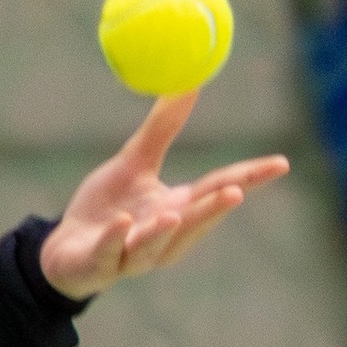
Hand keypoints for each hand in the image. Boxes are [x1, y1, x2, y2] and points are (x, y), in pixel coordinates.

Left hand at [37, 94, 288, 299]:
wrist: (66, 251)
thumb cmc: (108, 208)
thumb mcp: (135, 163)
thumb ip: (162, 128)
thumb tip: (188, 82)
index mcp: (177, 208)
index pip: (218, 191)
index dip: (250, 178)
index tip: (281, 163)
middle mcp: (163, 235)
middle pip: (194, 223)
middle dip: (214, 210)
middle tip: (236, 192)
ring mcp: (132, 253)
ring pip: (154, 246)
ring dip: (164, 232)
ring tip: (174, 214)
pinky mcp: (100, 263)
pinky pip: (110, 252)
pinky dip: (116, 238)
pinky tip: (122, 223)